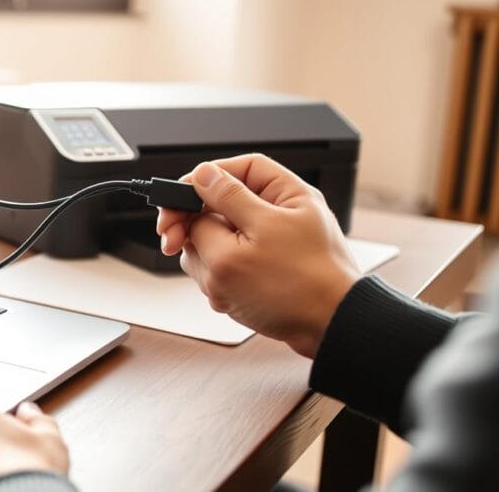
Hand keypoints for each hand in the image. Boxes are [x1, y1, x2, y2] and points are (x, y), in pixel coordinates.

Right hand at [156, 154, 359, 357]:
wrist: (329, 332)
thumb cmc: (300, 289)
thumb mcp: (247, 243)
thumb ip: (218, 205)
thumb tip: (201, 177)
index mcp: (281, 194)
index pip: (232, 170)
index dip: (199, 181)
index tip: (174, 200)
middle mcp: (273, 216)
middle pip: (214, 209)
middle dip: (194, 232)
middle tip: (172, 243)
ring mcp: (264, 245)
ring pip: (213, 243)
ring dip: (208, 266)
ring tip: (225, 285)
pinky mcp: (259, 270)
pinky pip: (223, 269)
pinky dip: (221, 285)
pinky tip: (235, 298)